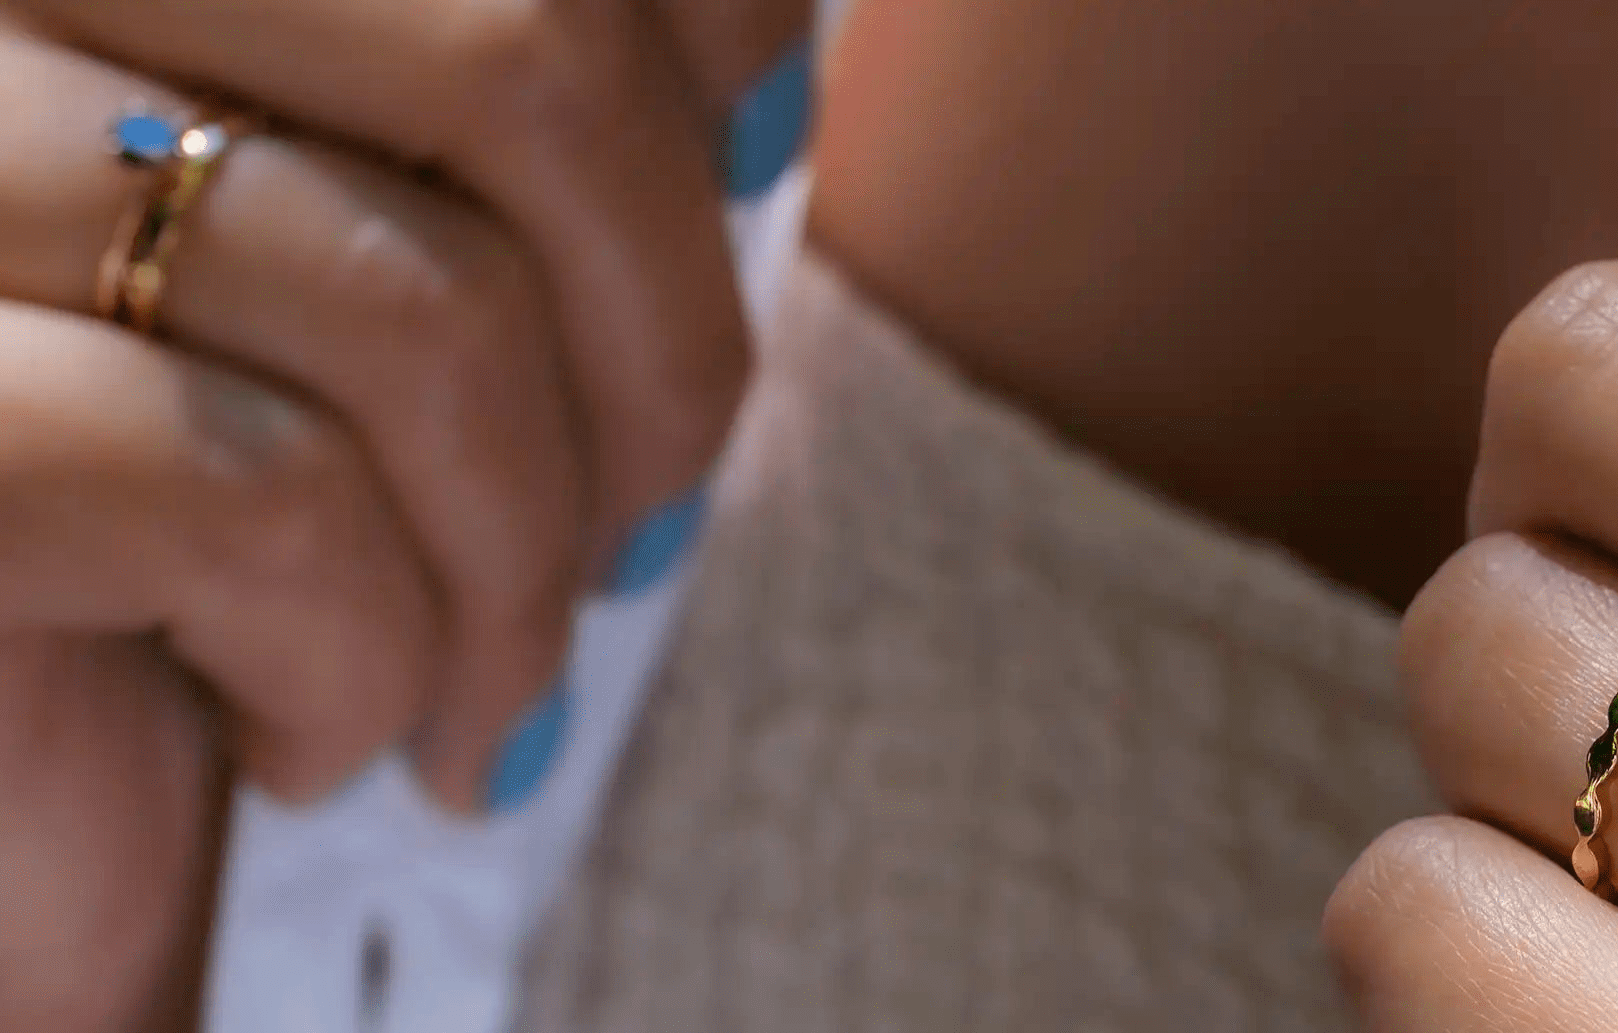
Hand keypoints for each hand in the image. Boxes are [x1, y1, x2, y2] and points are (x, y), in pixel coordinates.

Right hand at [0, 1, 798, 1025]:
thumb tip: (767, 95)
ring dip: (521, 569)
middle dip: (666, 347)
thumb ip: (544, 119)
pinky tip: (298, 744)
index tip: (738, 199)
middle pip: (528, 64)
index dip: (721, 45)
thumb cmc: (199, 539)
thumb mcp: (402, 270)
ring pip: (426, 314)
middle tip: (641, 530)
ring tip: (475, 690)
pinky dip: (355, 672)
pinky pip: (261, 507)